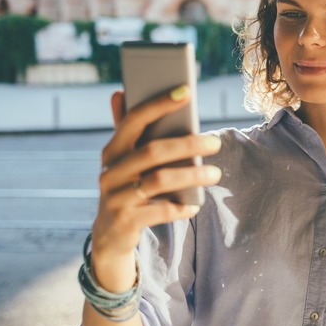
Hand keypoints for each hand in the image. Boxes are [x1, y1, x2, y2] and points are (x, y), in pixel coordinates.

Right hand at [90, 86, 221, 287]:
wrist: (109, 234)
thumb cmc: (125, 186)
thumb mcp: (123, 160)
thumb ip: (126, 129)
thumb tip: (119, 92)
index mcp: (112, 150)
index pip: (134, 120)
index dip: (159, 104)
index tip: (186, 91)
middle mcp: (110, 171)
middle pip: (152, 151)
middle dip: (187, 144)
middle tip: (216, 143)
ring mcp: (116, 197)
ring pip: (158, 181)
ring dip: (191, 176)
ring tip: (215, 174)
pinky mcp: (125, 221)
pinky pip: (160, 212)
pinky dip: (180, 207)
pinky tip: (194, 205)